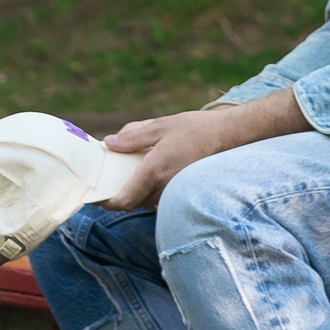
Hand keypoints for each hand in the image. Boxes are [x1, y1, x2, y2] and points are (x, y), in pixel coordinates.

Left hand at [102, 88, 308, 209]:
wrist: (231, 137)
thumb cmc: (196, 129)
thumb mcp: (161, 126)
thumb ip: (133, 136)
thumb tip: (109, 143)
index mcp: (154, 171)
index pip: (123, 201)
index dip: (107, 203)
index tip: (98, 196)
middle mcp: (164, 188)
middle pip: (133, 202)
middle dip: (121, 192)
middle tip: (113, 175)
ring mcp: (177, 194)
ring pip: (147, 202)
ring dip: (138, 191)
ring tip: (134, 171)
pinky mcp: (186, 194)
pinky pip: (162, 199)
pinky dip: (153, 190)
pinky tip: (155, 172)